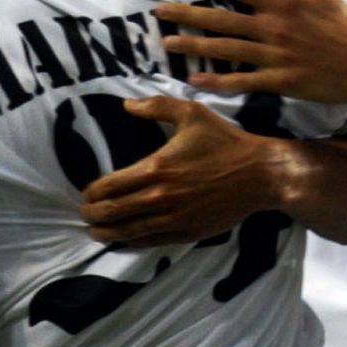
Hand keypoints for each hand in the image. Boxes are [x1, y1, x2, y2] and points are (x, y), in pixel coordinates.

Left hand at [81, 97, 292, 245]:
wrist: (260, 173)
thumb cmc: (226, 142)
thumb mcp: (192, 114)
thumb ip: (157, 107)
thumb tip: (126, 104)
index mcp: (156, 168)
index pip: (110, 186)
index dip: (92, 193)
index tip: (86, 194)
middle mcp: (159, 197)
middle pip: (113, 212)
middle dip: (93, 216)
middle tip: (85, 215)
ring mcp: (173, 219)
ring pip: (129, 232)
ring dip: (108, 233)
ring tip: (97, 232)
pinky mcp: (188, 233)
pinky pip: (152, 241)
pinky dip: (133, 243)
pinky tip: (125, 240)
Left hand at [155, 0, 346, 103]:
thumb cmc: (344, 29)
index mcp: (282, 4)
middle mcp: (274, 28)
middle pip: (223, 19)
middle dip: (188, 14)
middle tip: (159, 11)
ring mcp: (275, 56)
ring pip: (227, 50)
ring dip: (195, 47)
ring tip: (168, 43)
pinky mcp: (280, 81)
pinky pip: (243, 81)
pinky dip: (218, 81)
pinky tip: (195, 80)